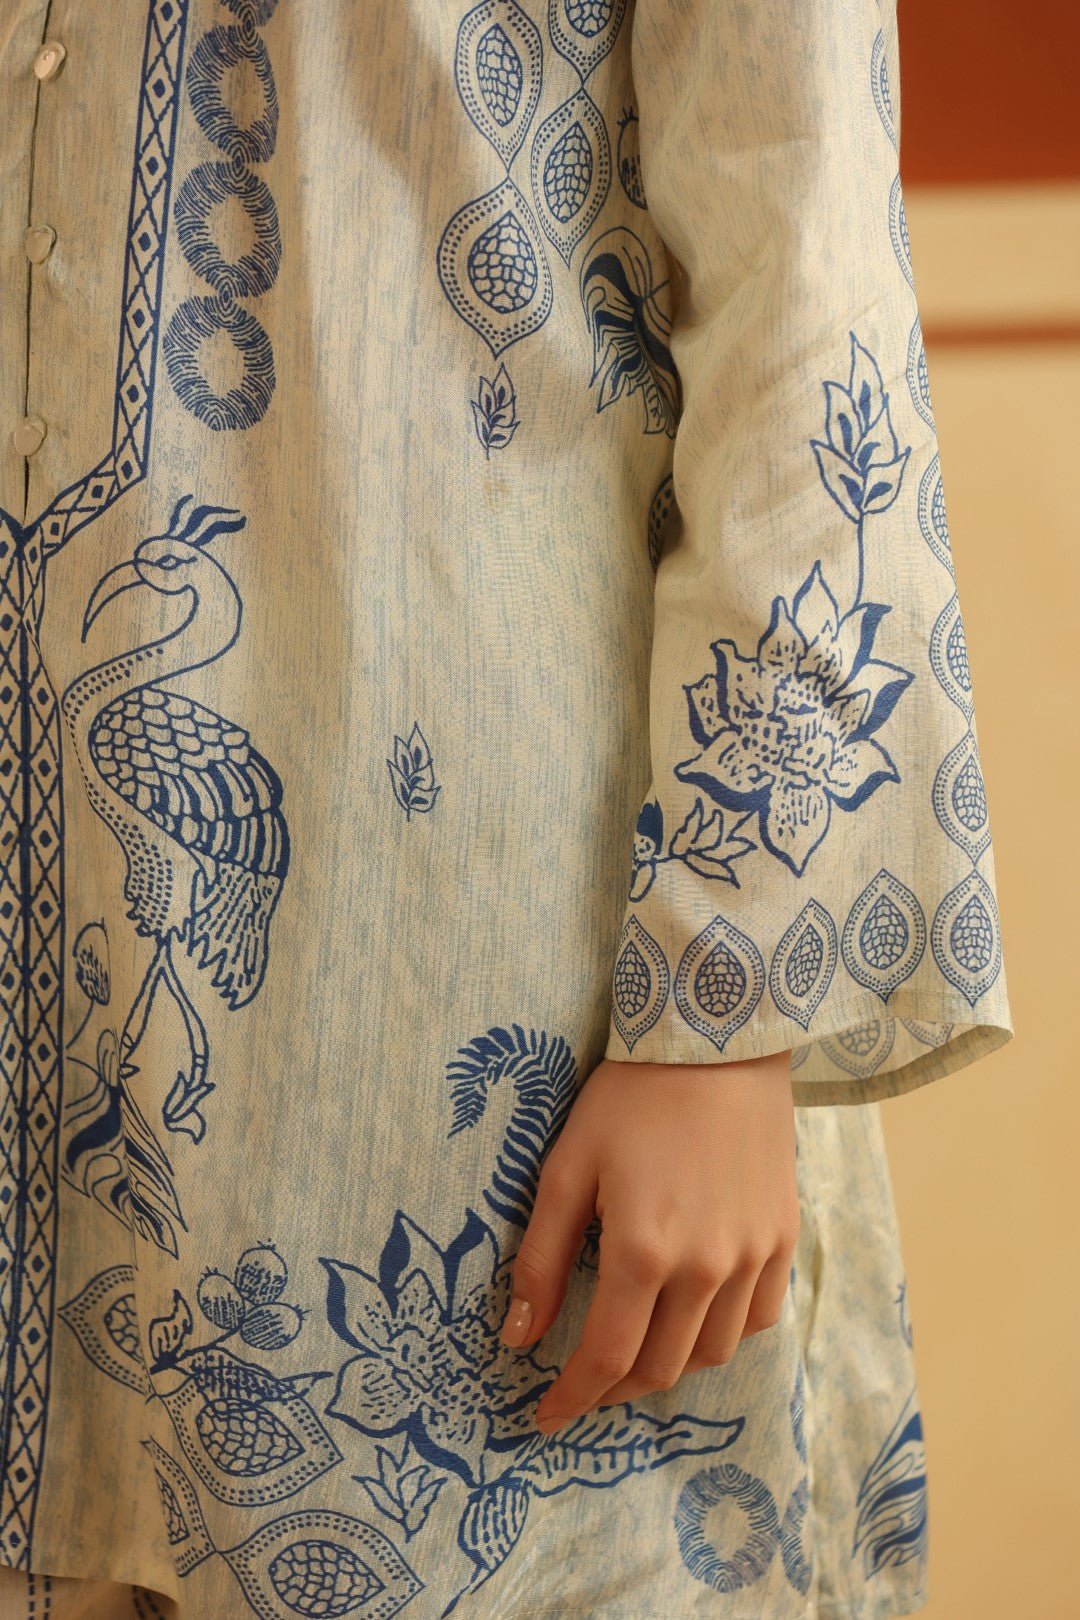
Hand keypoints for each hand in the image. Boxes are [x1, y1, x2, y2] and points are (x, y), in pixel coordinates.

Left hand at [498, 1052, 798, 1432]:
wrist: (716, 1039)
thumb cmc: (630, 1096)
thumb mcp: (567, 1168)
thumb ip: (542, 1259)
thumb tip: (517, 1337)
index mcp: (644, 1251)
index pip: (605, 1358)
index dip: (572, 1398)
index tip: (544, 1416)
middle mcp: (706, 1267)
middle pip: (660, 1368)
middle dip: (613, 1389)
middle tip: (583, 1384)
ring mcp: (752, 1254)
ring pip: (711, 1352)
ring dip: (667, 1367)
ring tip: (634, 1355)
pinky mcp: (782, 1236)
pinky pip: (759, 1317)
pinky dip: (723, 1333)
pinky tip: (695, 1318)